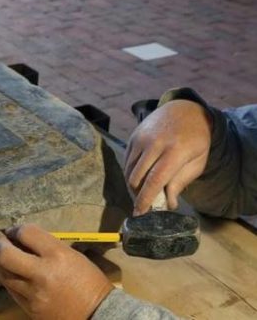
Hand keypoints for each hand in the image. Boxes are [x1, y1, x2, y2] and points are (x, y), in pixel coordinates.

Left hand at [0, 224, 112, 319]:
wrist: (97, 315)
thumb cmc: (89, 281)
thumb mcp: (72, 255)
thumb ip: (48, 246)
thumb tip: (23, 238)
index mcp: (57, 255)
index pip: (26, 233)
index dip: (16, 229)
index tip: (13, 230)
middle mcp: (42, 273)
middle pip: (6, 254)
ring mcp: (33, 293)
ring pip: (3, 273)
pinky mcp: (28, 308)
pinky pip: (10, 289)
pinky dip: (4, 276)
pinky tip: (1, 269)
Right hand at [125, 100, 211, 214]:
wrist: (184, 110)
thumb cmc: (195, 140)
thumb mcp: (197, 161)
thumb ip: (181, 182)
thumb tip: (169, 204)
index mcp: (175, 151)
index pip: (155, 180)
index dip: (145, 199)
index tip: (140, 213)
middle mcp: (155, 143)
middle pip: (137, 177)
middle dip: (138, 195)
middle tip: (145, 205)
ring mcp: (141, 138)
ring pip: (128, 170)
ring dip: (133, 186)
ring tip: (142, 192)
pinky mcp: (133, 137)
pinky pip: (126, 161)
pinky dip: (130, 173)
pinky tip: (140, 178)